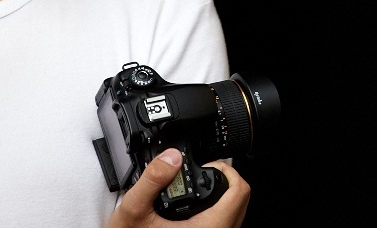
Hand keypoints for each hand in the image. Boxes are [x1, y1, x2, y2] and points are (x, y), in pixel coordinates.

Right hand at [106, 148, 250, 227]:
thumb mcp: (134, 208)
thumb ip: (152, 179)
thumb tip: (171, 156)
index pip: (239, 192)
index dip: (227, 170)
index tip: (209, 165)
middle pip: (242, 201)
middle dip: (226, 180)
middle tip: (204, 172)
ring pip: (236, 214)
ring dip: (222, 196)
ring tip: (198, 186)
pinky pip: (225, 223)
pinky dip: (216, 209)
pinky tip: (194, 205)